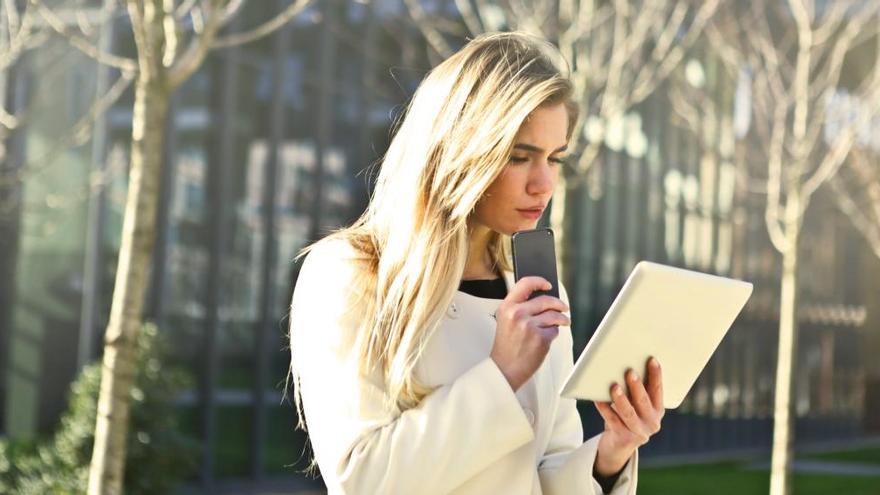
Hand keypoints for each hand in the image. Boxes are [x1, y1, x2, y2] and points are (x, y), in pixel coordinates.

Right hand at [490, 276, 569, 390]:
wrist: (504, 369)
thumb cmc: (506, 347)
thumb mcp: (505, 321)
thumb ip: (519, 307)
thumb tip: (543, 299)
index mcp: (507, 307)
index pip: (525, 284)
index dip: (539, 281)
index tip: (548, 284)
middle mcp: (517, 314)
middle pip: (546, 300)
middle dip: (559, 304)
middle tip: (564, 307)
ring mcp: (529, 326)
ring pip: (554, 315)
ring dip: (562, 319)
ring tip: (564, 322)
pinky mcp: (540, 338)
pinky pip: (554, 330)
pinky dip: (553, 334)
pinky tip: (547, 339)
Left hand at [594, 357, 663, 476]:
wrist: (618, 445)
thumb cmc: (626, 416)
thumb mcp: (636, 404)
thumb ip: (635, 390)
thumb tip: (625, 365)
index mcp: (658, 410)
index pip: (658, 390)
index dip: (656, 375)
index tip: (652, 360)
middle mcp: (652, 422)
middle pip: (643, 401)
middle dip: (636, 386)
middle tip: (629, 371)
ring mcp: (639, 432)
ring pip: (629, 413)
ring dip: (621, 399)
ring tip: (614, 386)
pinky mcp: (624, 439)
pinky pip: (612, 421)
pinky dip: (604, 409)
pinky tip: (597, 399)